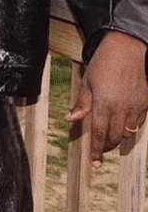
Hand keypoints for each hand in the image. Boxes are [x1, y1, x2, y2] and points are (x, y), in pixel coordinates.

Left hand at [66, 30, 147, 166]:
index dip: (96, 149)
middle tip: (100, 151)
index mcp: (104, 103)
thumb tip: (71, 120)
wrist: (127, 49)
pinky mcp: (145, 102)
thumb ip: (82, 103)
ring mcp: (136, 106)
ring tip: (110, 138)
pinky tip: (122, 125)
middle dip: (107, 146)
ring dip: (118, 138)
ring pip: (128, 132)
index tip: (94, 162)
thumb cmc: (103, 64)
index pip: (100, 133)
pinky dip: (130, 128)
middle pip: (115, 137)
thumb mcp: (87, 82)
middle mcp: (122, 107)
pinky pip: (139, 123)